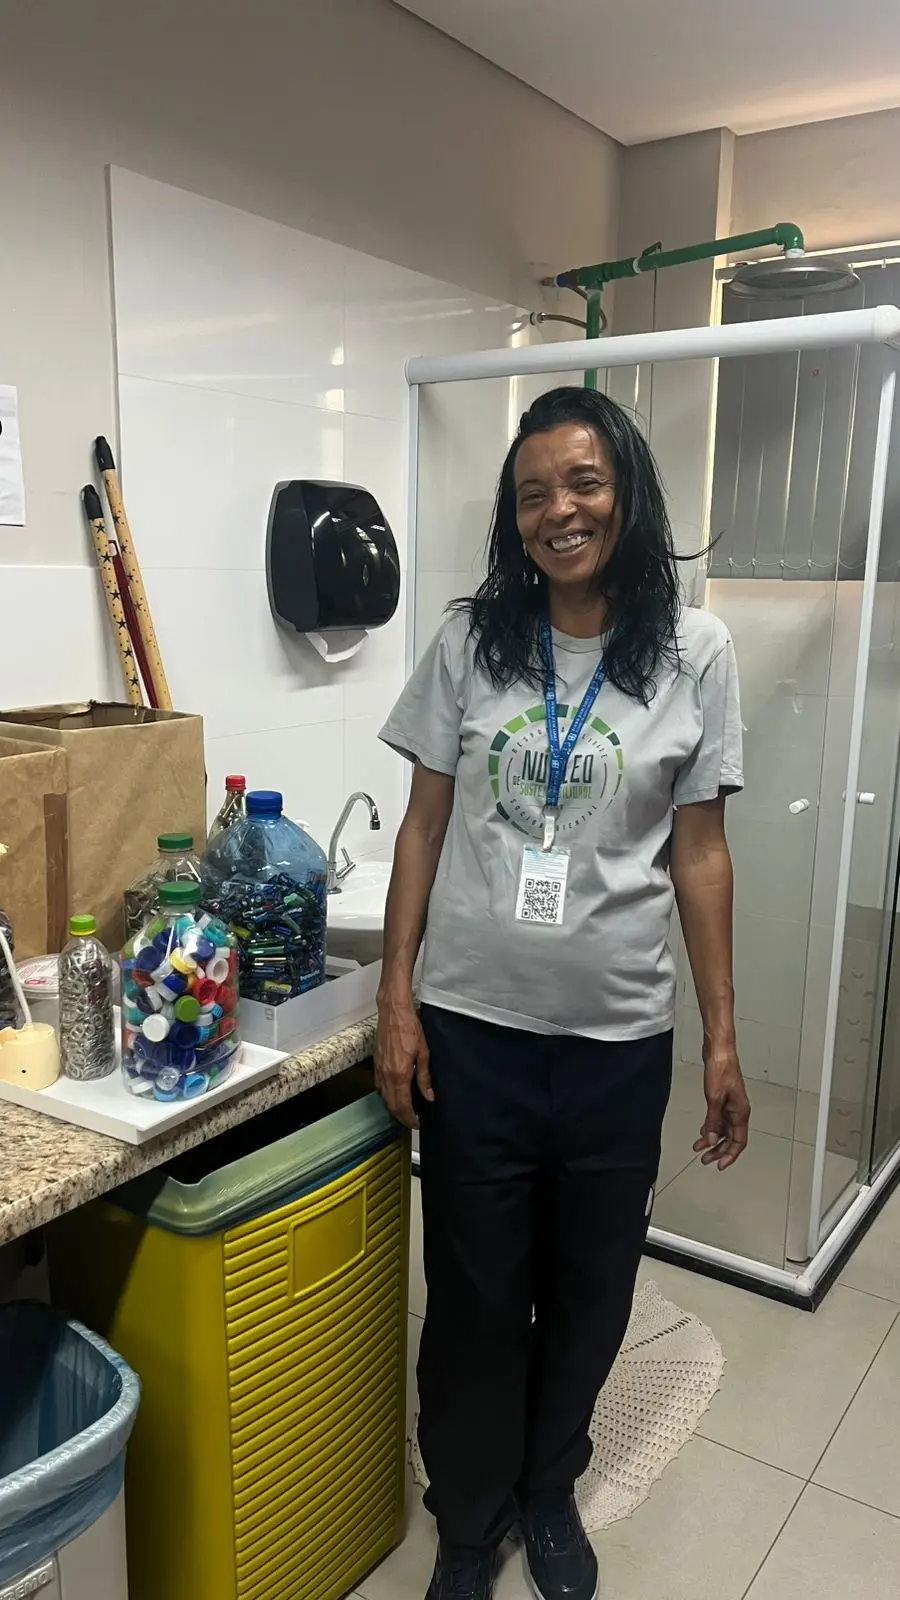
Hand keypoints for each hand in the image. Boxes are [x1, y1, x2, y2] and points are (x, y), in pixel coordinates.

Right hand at [374, 987, 433, 1128]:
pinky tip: (393, 1094)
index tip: (416, 1124)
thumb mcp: (424, 1053)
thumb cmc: (409, 1026)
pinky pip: (379, 1085)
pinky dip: (386, 1095)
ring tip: (404, 1112)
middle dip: (401, 1116)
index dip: (409, 1117)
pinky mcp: (376, 1063)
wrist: (394, 1011)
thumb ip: (425, 1077)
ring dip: (393, 1107)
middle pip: (391, 1104)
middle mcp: (387, 1074)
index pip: (403, 1104)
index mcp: (400, 1073)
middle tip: (411, 1121)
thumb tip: (428, 1096)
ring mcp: (379, 1069)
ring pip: (384, 1096)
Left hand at [695, 1041, 749, 1169]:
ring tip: (699, 1149)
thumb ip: (713, 1121)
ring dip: (712, 1140)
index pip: (739, 1142)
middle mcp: (738, 1111)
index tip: (719, 1165)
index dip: (730, 1155)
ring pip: (723, 1130)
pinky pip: (718, 1120)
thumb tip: (712, 1140)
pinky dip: (711, 1128)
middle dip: (718, 1150)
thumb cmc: (721, 1070)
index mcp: (741, 1113)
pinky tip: (702, 1133)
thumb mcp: (714, 1099)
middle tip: (705, 1160)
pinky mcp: (723, 1099)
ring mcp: (730, 1105)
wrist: (719, 1051)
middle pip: (731, 1138)